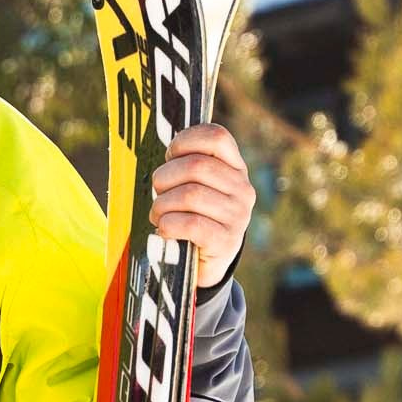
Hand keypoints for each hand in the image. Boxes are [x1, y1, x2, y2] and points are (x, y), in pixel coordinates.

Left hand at [150, 123, 252, 290]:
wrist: (205, 265)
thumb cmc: (193, 218)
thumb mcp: (197, 187)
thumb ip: (187, 166)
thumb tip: (168, 149)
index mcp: (236, 168)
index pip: (216, 137)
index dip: (185, 141)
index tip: (170, 156)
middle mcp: (242, 189)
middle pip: (195, 165)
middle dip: (165, 178)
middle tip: (158, 193)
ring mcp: (238, 216)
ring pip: (189, 195)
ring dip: (162, 205)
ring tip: (158, 215)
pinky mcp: (226, 242)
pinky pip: (190, 224)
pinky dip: (167, 225)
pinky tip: (164, 230)